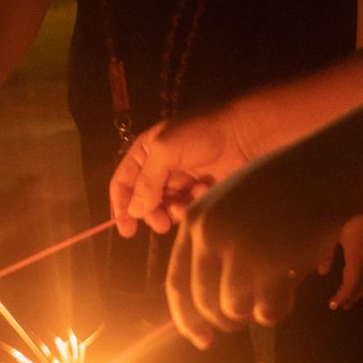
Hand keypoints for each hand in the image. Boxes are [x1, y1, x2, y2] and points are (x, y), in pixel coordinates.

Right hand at [109, 107, 257, 237]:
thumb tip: (133, 211)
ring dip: (173, 210)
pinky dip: (191, 205)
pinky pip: (186, 207)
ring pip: (165, 207)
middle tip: (160, 224)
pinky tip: (203, 193)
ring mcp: (180, 180)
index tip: (125, 229)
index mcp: (145, 151)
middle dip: (150, 213)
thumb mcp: (165, 151)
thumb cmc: (200, 135)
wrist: (242, 133)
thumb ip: (146, 181)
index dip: (120, 205)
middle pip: (143, 200)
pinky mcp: (199, 190)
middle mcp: (159, 167)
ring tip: (184, 207)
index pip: (123, 182)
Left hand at [165, 163, 344, 349]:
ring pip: (235, 310)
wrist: (320, 173)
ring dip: (254, 312)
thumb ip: (212, 246)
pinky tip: (289, 291)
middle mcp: (211, 236)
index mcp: (195, 221)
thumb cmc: (278, 190)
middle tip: (242, 320)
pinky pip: (268, 310)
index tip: (201, 340)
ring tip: (271, 292)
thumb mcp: (229, 205)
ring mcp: (242, 250)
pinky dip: (278, 308)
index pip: (177, 284)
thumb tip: (205, 307)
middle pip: (205, 304)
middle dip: (224, 321)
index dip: (186, 319)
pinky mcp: (274, 265)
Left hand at [322, 206, 362, 310]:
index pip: (352, 283)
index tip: (334, 305)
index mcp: (358, 254)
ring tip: (362, 291)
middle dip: (356, 295)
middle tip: (345, 304)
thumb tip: (321, 272)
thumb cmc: (349, 206)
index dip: (344, 296)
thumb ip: (326, 252)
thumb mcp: (332, 228)